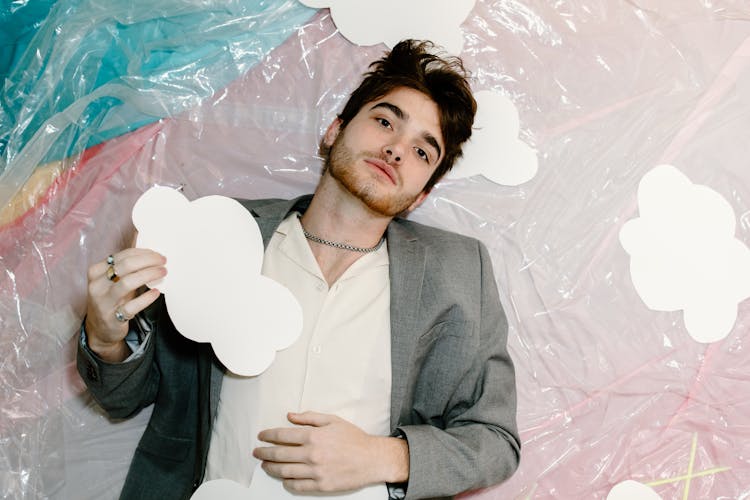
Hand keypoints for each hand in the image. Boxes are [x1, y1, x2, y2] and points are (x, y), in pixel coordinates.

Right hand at [85, 248, 165, 361]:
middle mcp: (97, 285)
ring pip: (128, 283)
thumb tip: (152, 254)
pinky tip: (156, 293)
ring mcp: (103, 302)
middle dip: (148, 261)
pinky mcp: (112, 318)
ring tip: (163, 273)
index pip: (122, 256)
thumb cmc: (112, 299)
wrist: (100, 329)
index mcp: (96, 272)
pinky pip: (132, 306)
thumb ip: (127, 268)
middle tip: (163, 262)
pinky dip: (146, 298)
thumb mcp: (114, 281)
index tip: (158, 255)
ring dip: (149, 275)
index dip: (144, 253)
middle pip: (126, 266)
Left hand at [253, 412, 408, 492]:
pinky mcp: (321, 485)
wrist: (372, 459)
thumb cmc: (354, 438)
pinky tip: (284, 478)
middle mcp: (312, 454)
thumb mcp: (333, 420)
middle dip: (264, 453)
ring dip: (271, 468)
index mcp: (314, 436)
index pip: (283, 435)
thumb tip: (290, 416)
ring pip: (285, 471)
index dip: (268, 435)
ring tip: (265, 466)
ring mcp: (316, 471)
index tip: (261, 436)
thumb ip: (310, 417)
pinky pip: (297, 486)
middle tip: (257, 452)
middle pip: (279, 454)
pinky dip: (287, 482)